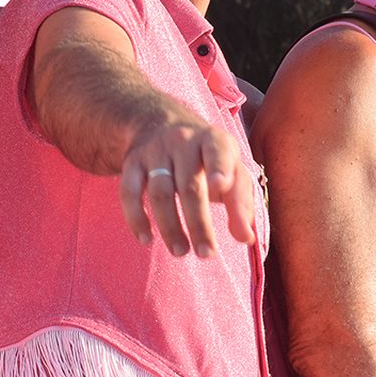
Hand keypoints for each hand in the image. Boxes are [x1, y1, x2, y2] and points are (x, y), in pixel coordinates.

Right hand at [118, 118, 257, 256]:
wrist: (160, 122)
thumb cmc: (207, 157)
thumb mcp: (230, 168)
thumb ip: (241, 202)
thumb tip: (246, 238)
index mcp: (214, 141)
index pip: (217, 153)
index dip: (219, 168)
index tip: (221, 186)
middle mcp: (183, 142)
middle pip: (190, 186)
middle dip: (198, 223)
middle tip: (207, 254)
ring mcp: (155, 151)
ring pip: (160, 192)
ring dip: (170, 226)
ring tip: (181, 252)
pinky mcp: (132, 162)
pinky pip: (129, 192)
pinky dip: (136, 217)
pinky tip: (146, 239)